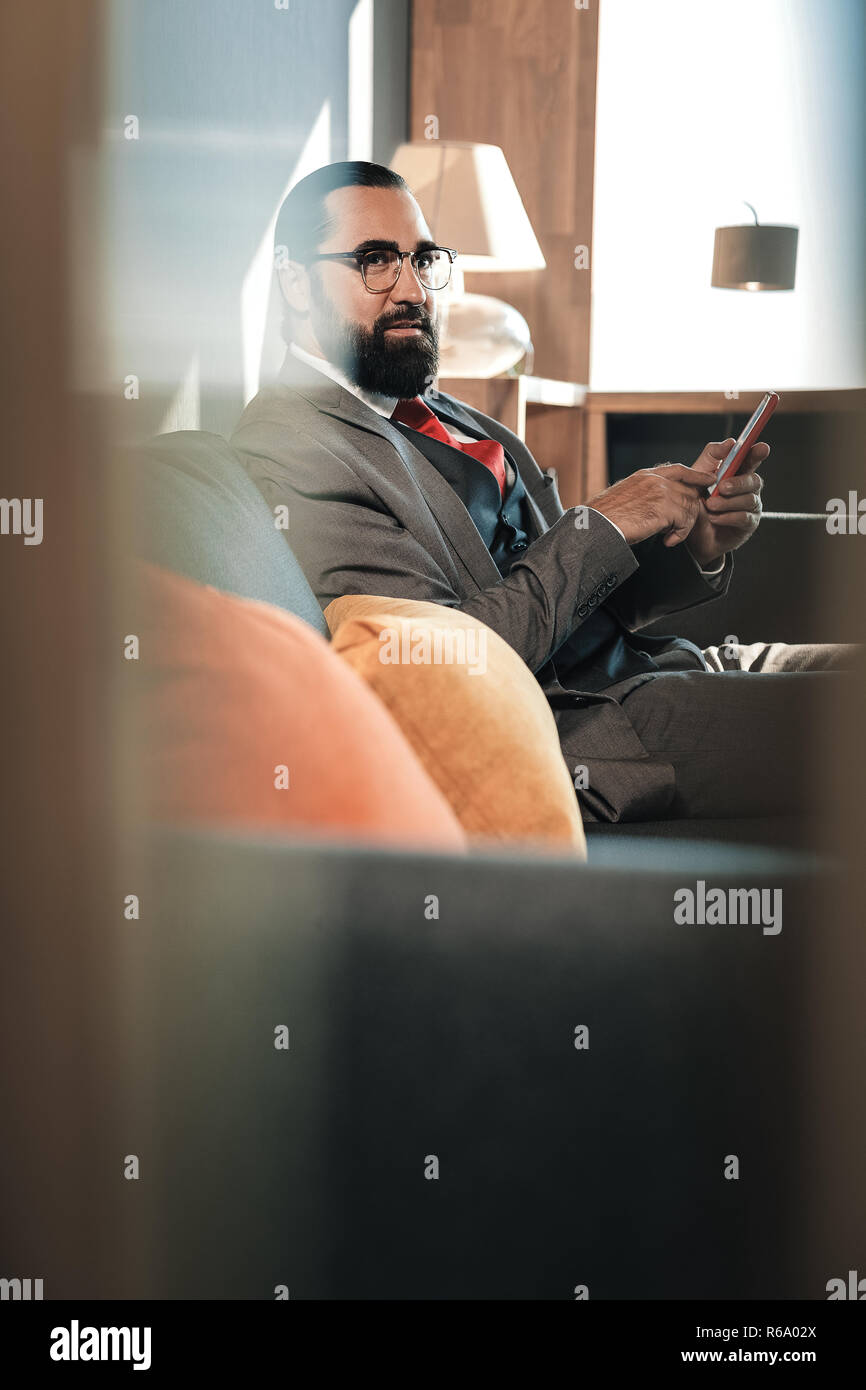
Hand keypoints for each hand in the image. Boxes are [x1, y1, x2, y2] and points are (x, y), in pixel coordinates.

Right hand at [587, 462, 717, 547]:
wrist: (598, 524)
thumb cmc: (605, 516)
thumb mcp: (626, 496)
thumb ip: (644, 493)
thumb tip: (657, 504)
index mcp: (646, 475)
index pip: (679, 469)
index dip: (697, 475)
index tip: (709, 480)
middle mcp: (655, 479)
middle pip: (689, 490)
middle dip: (690, 510)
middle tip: (681, 527)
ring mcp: (660, 492)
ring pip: (689, 506)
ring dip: (684, 525)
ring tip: (671, 536)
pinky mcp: (664, 508)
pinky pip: (685, 520)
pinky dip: (680, 534)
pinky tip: (669, 541)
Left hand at [684, 439, 767, 568]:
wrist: (692, 535)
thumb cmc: (696, 503)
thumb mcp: (698, 477)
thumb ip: (711, 457)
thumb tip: (730, 442)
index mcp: (737, 473)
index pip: (751, 460)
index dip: (757, 453)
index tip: (761, 448)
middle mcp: (748, 488)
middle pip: (754, 479)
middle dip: (738, 482)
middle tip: (721, 487)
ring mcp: (751, 506)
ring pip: (748, 499)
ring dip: (728, 502)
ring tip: (710, 505)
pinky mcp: (749, 524)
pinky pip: (743, 517)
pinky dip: (727, 516)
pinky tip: (714, 518)